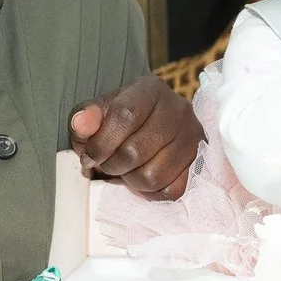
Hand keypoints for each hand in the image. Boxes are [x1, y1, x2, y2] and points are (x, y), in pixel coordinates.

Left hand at [71, 75, 200, 200]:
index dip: (101, 143)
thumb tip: (81, 124)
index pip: (125, 116)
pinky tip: (144, 174)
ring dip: (131, 179)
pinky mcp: (199, 163)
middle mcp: (179, 110)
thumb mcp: (98, 113)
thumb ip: (85, 117)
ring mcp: (193, 138)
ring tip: (126, 169)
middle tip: (107, 163)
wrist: (151, 126)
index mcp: (151, 90)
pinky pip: (171, 191)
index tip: (89, 155)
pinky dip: (152, 191)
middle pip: (136, 151)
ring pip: (152, 176)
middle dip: (112, 165)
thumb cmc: (120, 120)